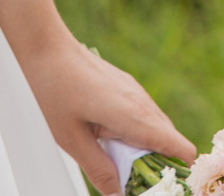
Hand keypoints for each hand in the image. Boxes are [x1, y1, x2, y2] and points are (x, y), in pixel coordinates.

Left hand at [18, 37, 193, 193]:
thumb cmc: (52, 87)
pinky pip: (140, 114)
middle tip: (127, 176)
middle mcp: (141, 101)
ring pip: (155, 128)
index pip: (181, 149)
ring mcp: (134, 90)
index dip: (176, 171)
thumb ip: (99, 170)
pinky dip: (132, 130)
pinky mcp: (124, 85)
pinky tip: (104, 133)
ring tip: (111, 155)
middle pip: (170, 142)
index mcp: (135, 116)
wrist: (42, 43)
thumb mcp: (72, 139)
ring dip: (141, 146)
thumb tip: (117, 194)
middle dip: (155, 163)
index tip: (156, 184)